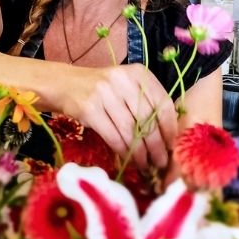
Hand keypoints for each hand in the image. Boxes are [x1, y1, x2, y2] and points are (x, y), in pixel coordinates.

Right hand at [61, 64, 177, 169]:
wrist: (65, 85)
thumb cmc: (103, 90)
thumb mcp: (127, 87)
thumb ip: (146, 103)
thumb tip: (168, 137)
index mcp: (138, 73)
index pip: (163, 103)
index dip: (170, 128)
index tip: (172, 146)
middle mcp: (123, 80)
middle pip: (148, 119)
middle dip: (157, 145)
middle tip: (161, 162)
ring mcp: (105, 93)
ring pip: (131, 130)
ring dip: (140, 153)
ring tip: (145, 165)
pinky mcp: (90, 109)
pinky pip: (113, 136)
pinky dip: (123, 151)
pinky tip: (127, 159)